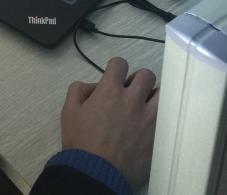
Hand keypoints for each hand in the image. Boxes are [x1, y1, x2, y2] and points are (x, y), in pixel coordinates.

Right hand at [61, 57, 158, 189]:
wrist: (96, 174)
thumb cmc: (81, 142)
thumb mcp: (69, 111)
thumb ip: (78, 90)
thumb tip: (93, 85)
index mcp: (109, 91)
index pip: (120, 63)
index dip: (115, 68)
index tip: (114, 78)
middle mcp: (132, 100)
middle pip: (146, 75)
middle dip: (138, 80)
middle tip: (131, 92)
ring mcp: (148, 118)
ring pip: (162, 94)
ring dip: (153, 96)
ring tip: (145, 106)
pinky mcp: (157, 136)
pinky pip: (167, 118)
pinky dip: (160, 117)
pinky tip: (151, 123)